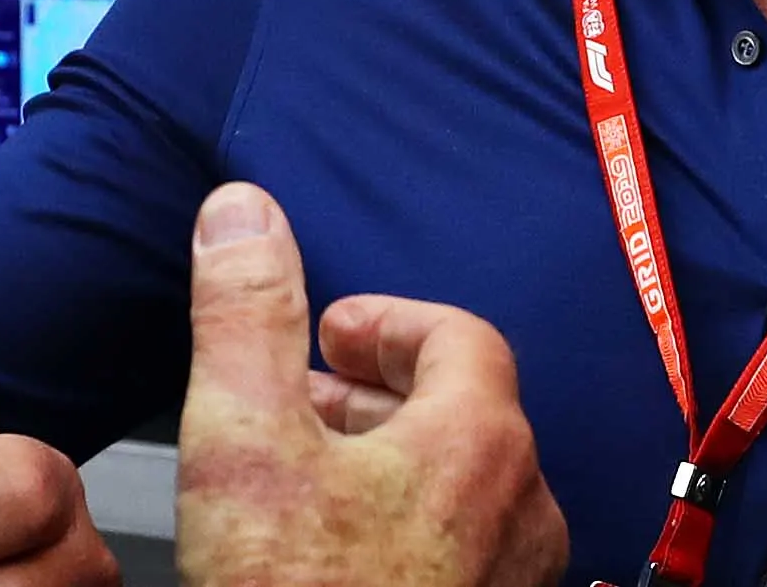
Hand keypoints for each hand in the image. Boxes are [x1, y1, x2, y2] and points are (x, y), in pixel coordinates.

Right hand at [177, 183, 566, 586]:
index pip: (458, 337)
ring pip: (466, 494)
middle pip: (465, 413)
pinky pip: (460, 562)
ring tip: (310, 482)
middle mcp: (523, 514)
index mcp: (481, 444)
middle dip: (377, 394)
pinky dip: (405, 536)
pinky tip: (334, 560)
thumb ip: (246, 314)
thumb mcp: (243, 440)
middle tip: (301, 400)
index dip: (385, 322)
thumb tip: (243, 214)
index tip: (325, 333)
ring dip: (392, 468)